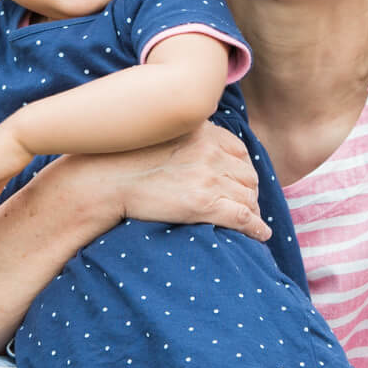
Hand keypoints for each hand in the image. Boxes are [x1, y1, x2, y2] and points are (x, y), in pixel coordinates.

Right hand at [80, 123, 269, 240]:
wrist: (106, 179)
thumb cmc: (125, 160)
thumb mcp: (162, 134)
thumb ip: (187, 137)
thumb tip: (199, 150)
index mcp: (204, 132)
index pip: (240, 151)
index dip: (243, 170)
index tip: (240, 182)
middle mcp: (210, 152)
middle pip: (248, 175)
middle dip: (249, 191)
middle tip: (246, 205)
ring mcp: (209, 178)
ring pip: (248, 197)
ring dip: (252, 210)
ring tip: (249, 221)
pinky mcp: (204, 204)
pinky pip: (243, 218)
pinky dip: (256, 228)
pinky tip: (261, 235)